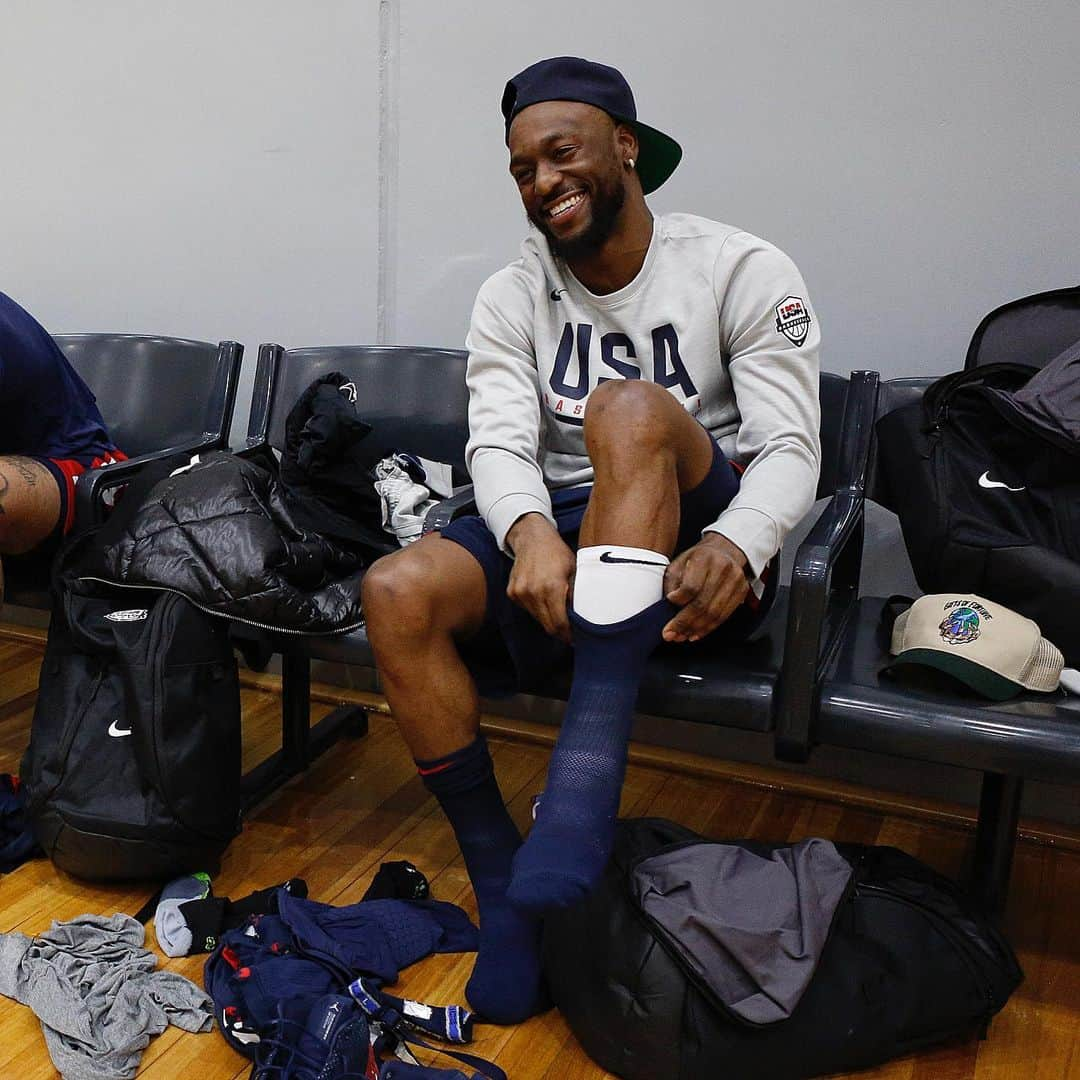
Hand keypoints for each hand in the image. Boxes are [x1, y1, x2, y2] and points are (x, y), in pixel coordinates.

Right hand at [506, 513, 575, 642]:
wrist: (531, 537)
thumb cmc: (557, 553)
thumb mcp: (575, 570)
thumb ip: (577, 595)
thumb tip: (584, 618)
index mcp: (552, 587)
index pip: (559, 623)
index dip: (568, 634)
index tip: (576, 638)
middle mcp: (533, 592)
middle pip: (547, 625)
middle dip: (560, 631)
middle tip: (571, 631)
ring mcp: (520, 593)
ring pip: (537, 618)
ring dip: (548, 619)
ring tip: (558, 611)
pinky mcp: (512, 593)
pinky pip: (527, 609)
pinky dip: (537, 609)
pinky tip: (544, 598)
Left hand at [662, 533, 750, 642]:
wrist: (724, 550)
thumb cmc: (698, 558)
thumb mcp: (679, 563)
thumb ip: (673, 583)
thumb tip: (668, 606)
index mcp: (704, 558)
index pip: (692, 586)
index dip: (679, 600)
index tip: (669, 604)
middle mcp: (723, 569)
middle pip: (702, 603)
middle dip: (684, 622)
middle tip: (671, 633)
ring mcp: (735, 581)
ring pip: (714, 613)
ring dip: (695, 629)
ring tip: (681, 635)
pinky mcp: (742, 592)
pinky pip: (724, 616)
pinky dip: (708, 628)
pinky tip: (696, 633)